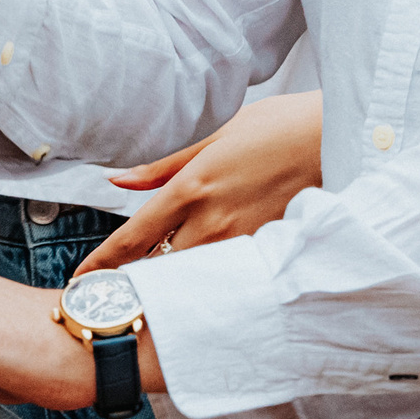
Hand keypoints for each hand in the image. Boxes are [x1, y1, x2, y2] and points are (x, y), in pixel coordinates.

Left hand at [75, 90, 322, 274]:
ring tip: (152, 292)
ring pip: (191, 276)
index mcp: (192, 187)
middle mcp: (212, 221)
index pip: (134, 238)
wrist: (337, 136)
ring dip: (170, 283)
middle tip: (112, 292)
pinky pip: (226, 274)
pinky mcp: (265, 250)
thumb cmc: (277, 126)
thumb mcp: (215, 135)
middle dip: (134, 281)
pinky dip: (208, 280)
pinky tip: (201, 283)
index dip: (102, 265)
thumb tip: (118, 181)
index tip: (82, 281)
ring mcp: (241, 240)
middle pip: (158, 268)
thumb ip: (163, 166)